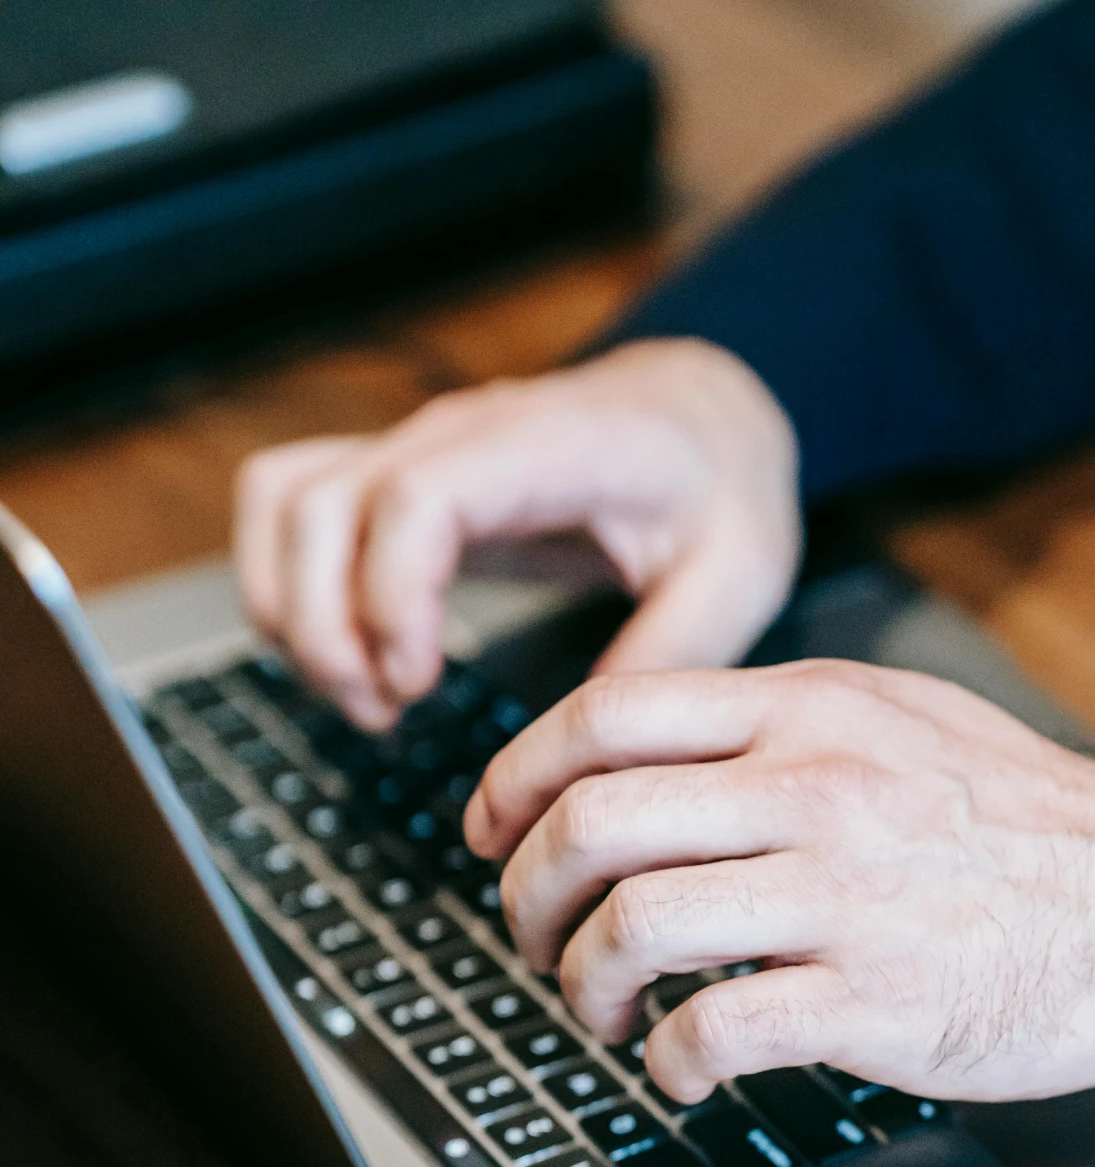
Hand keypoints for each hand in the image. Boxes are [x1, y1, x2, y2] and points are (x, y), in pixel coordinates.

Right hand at [233, 339, 800, 730]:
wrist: (704, 417)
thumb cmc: (720, 490)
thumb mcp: (741, 575)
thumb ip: (670, 653)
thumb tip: (586, 749)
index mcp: (549, 448)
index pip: (415, 496)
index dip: (390, 596)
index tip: (417, 682)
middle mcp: (460, 433)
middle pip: (316, 502)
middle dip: (322, 628)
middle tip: (384, 713)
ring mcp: (416, 446)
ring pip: (282, 499)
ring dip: (293, 611)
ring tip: (367, 696)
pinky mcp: (394, 474)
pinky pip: (289, 504)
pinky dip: (291, 586)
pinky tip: (361, 659)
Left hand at [465, 659, 1094, 1103]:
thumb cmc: (1035, 824)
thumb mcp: (904, 717)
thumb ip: (782, 724)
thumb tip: (658, 757)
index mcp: (810, 709)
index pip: (605, 716)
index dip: (515, 779)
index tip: (492, 832)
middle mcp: (814, 787)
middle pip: (592, 823)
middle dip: (526, 895)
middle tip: (534, 938)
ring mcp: (841, 894)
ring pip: (634, 927)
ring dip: (583, 983)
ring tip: (601, 1010)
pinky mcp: (871, 1000)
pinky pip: (712, 1033)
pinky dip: (667, 1063)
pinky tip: (682, 1069)